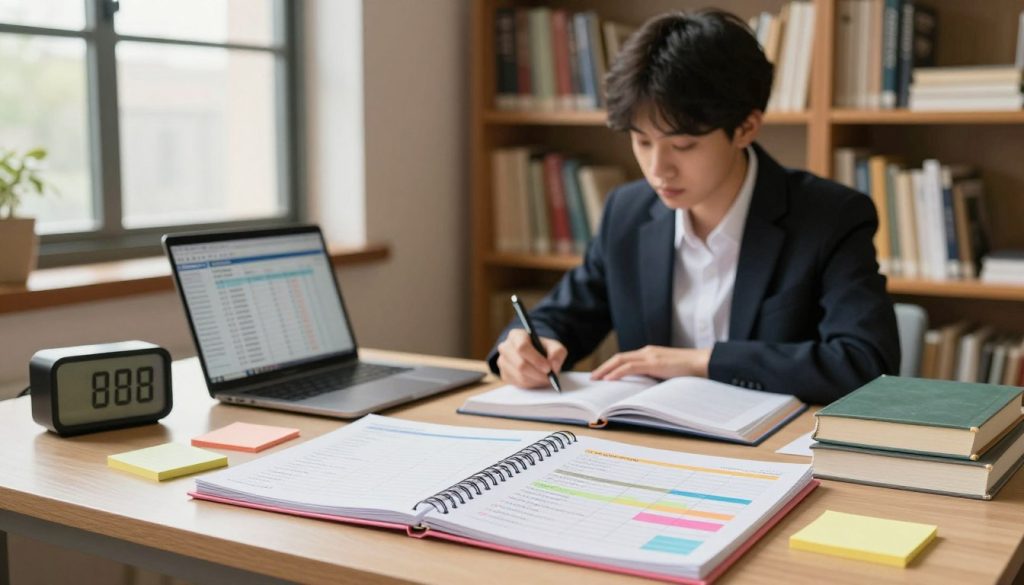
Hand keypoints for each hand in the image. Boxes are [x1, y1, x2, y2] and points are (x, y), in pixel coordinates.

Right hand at [496, 329, 567, 388]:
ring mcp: (503, 362)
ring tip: (546, 378)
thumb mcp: (554, 346)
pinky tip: (537, 379)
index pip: (522, 347)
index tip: (548, 368)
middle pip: (520, 365)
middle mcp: (505, 348)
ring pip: (520, 377)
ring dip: (536, 380)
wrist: (534, 356)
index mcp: (516, 335)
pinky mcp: (504, 375)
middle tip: (549, 377)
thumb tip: (553, 365)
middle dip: (538, 373)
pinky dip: (531, 384)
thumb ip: (557, 352)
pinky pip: (518, 384)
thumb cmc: (543, 349)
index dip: (536, 359)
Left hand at [591, 346, 710, 380]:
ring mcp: (650, 356)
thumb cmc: (689, 371)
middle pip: (618, 357)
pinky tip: (609, 379)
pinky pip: (630, 367)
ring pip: (621, 360)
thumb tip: (642, 389)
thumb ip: (655, 376)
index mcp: (650, 354)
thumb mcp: (667, 373)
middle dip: (603, 367)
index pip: (625, 358)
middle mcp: (647, 352)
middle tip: (592, 377)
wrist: (704, 363)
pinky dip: (617, 372)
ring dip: (606, 370)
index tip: (601, 375)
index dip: (611, 366)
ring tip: (596, 379)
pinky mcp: (654, 362)